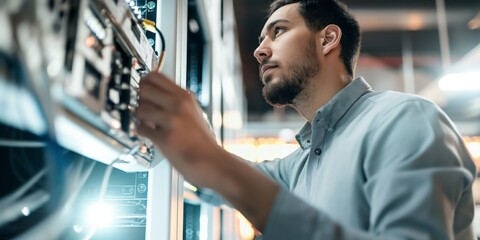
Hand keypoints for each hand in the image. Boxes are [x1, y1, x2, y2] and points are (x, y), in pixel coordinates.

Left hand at [134, 72, 220, 187]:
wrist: (211, 160)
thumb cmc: (202, 140)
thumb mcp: (193, 111)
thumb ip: (175, 101)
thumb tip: (153, 95)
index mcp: (185, 96)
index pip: (155, 76)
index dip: (144, 82)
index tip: (142, 88)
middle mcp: (178, 105)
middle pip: (144, 88)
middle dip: (139, 99)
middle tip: (143, 107)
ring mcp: (172, 120)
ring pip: (140, 109)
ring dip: (139, 117)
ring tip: (146, 123)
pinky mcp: (165, 137)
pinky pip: (141, 129)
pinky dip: (141, 132)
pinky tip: (148, 134)